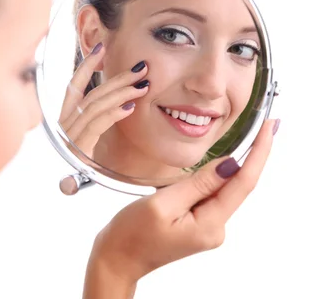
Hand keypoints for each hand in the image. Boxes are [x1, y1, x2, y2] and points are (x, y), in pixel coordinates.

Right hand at [60, 42, 148, 156]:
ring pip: (95, 105)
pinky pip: (96, 125)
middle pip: (92, 93)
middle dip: (117, 78)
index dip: (87, 66)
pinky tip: (130, 106)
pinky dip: (113, 113)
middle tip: (142, 67)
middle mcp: (64, 124)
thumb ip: (98, 119)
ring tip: (143, 83)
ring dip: (120, 92)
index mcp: (65, 119)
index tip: (101, 48)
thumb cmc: (84, 167)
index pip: (75, 86)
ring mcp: (69, 136)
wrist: (64, 193)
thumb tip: (114, 99)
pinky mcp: (77, 149)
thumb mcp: (90, 140)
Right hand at [83, 118, 278, 297]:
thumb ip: (197, 184)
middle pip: (235, 186)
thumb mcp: (162, 204)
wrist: (118, 259)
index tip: (269, 128)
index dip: (259, 154)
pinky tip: (197, 172)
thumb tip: (229, 165)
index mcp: (209, 224)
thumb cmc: (132, 234)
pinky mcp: (198, 224)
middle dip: (247, 157)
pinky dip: (206, 180)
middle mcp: (215, 228)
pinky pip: (208, 196)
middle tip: (260, 127)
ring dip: (220, 169)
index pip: (243, 183)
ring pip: (220, 190)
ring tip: (213, 152)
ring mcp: (207, 228)